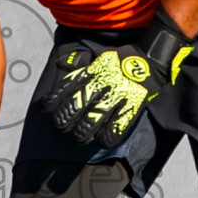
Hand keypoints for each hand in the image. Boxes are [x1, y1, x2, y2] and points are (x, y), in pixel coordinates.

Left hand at [41, 7, 194, 147]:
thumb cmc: (120, 59)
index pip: (65, 88)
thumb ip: (78, 61)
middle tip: (63, 126)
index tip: (49, 108)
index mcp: (91, 72)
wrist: (148, 59)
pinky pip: (115, 127)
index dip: (54, 100)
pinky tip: (102, 141)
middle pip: (74, 107)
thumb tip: (60, 63)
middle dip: (64, 120)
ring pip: (91, 121)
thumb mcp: (98, 55)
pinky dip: (107, 137)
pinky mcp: (130, 107)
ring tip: (80, 137)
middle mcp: (100, 85)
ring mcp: (115, 97)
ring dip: (82, 133)